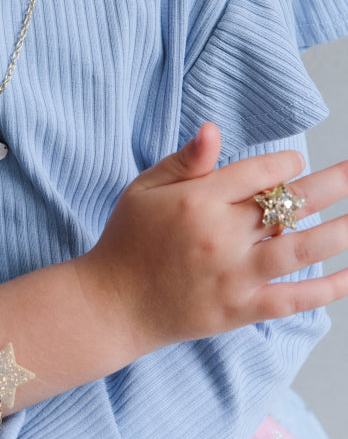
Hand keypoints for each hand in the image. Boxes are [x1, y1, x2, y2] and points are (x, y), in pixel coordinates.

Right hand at [80, 123, 347, 353]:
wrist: (113, 301)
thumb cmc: (127, 239)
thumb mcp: (143, 189)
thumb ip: (183, 161)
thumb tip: (214, 129)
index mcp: (197, 200)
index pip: (258, 172)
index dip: (284, 163)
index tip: (294, 162)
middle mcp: (221, 234)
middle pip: (290, 204)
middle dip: (334, 184)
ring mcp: (235, 274)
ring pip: (304, 249)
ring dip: (343, 232)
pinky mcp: (242, 308)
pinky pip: (295, 298)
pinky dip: (329, 289)